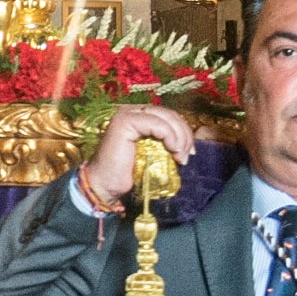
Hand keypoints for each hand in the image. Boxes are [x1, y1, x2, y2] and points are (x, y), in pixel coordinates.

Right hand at [78, 103, 200, 211]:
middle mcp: (131, 110)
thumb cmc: (129, 173)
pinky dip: (170, 136)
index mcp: (139, 116)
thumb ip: (166, 142)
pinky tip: (172, 150)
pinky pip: (157, 124)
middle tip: (187, 155)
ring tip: (180, 157)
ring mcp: (126, 114)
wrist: (106, 185)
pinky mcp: (124, 121)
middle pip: (169, 114)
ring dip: (180, 136)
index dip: (184, 130)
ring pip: (165, 117)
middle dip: (184, 134)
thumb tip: (189, 143)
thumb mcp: (154, 153)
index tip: (190, 152)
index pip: (168, 115)